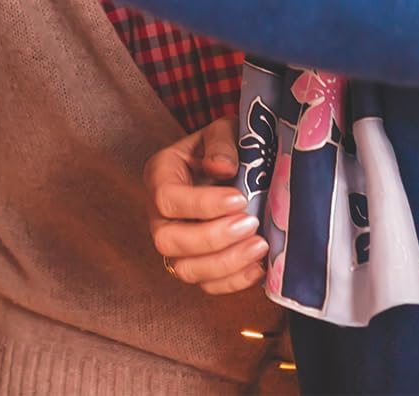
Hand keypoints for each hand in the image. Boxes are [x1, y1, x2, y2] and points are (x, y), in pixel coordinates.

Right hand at [146, 115, 266, 294]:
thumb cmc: (224, 147)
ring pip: (185, 270)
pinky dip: (233, 282)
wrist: (232, 166)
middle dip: (212, 238)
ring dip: (225, 264)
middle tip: (251, 224)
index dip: (202, 205)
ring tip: (260, 245)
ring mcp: (174, 243)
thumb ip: (221, 142)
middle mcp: (158, 214)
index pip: (167, 198)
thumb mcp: (222, 131)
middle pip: (167, 240)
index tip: (240, 199)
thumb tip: (222, 167)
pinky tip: (259, 265)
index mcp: (159, 175)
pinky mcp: (195, 264)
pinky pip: (207, 285)